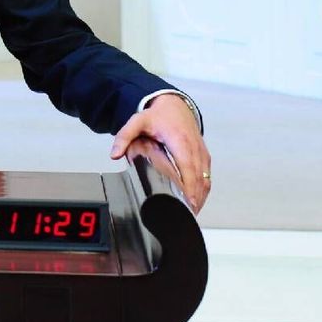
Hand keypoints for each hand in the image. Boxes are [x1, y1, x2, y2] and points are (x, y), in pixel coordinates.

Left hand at [110, 94, 210, 213]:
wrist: (175, 105)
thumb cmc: (158, 116)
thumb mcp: (137, 121)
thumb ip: (124, 136)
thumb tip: (114, 154)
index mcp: (180, 141)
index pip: (188, 168)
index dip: (189, 187)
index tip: (187, 203)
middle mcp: (195, 148)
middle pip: (198, 178)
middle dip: (194, 198)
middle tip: (185, 216)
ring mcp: (201, 153)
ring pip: (205, 180)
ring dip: (199, 197)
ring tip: (189, 214)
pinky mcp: (204, 157)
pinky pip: (207, 177)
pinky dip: (202, 191)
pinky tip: (195, 203)